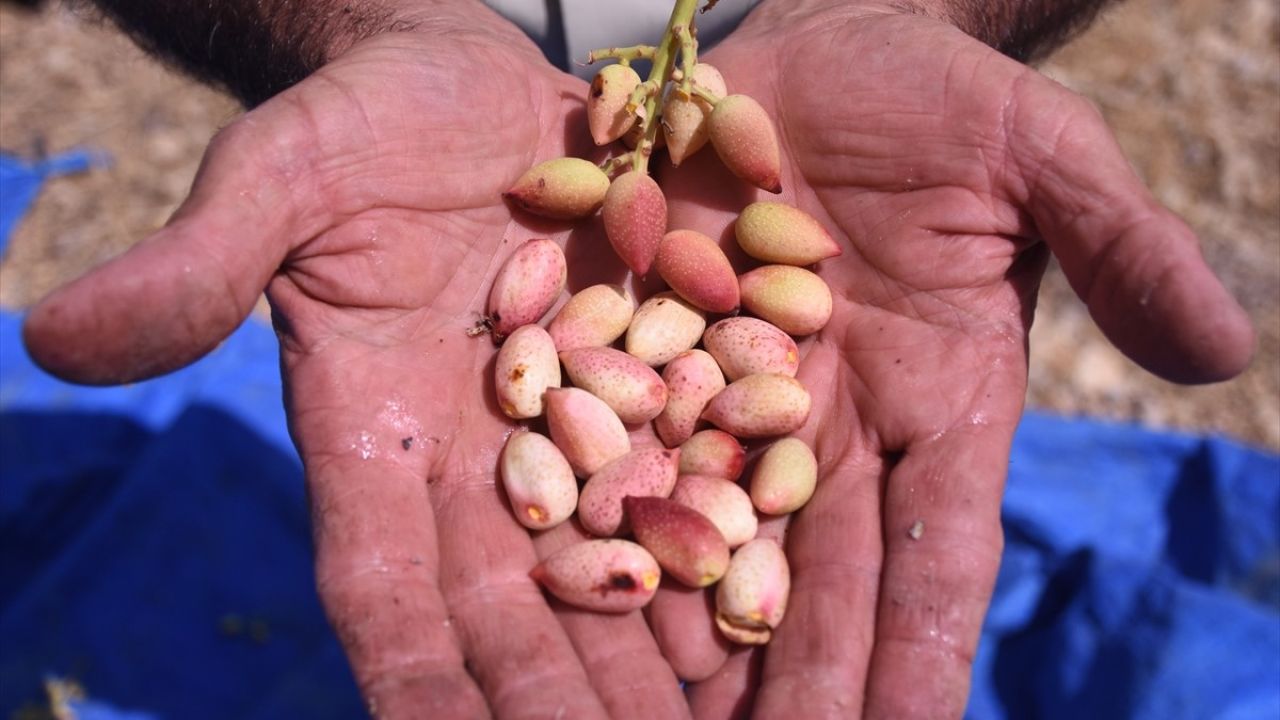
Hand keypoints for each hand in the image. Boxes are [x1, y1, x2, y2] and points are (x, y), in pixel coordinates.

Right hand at [22, 17, 692, 719]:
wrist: (465, 81)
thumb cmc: (356, 122)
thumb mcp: (279, 178)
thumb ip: (199, 263)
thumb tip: (54, 337)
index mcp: (375, 433)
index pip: (386, 592)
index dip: (414, 685)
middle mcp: (481, 455)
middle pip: (518, 610)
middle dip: (564, 701)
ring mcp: (581, 422)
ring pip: (619, 565)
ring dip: (657, 660)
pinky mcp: (665, 371)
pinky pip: (704, 472)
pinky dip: (735, 545)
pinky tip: (776, 612)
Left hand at [648, 4, 1253, 716]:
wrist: (811, 53)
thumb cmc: (935, 97)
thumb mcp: (1037, 153)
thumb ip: (1119, 244)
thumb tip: (1221, 350)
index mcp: (945, 397)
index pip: (940, 548)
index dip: (925, 647)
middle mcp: (838, 421)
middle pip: (824, 575)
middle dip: (804, 680)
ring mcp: (737, 392)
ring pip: (720, 538)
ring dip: (702, 640)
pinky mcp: (647, 346)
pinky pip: (629, 449)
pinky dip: (613, 525)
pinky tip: (587, 601)